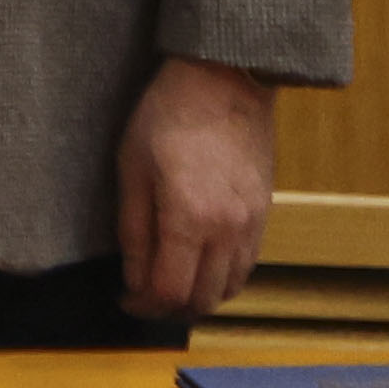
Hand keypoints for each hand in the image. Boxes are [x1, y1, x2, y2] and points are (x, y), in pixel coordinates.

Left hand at [119, 54, 275, 321]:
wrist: (225, 79)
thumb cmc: (170, 114)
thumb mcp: (133, 167)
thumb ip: (133, 229)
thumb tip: (132, 277)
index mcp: (189, 218)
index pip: (169, 292)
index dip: (142, 305)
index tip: (125, 298)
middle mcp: (227, 230)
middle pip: (201, 301)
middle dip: (167, 308)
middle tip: (143, 296)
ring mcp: (251, 225)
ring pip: (227, 290)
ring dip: (197, 297)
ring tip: (170, 283)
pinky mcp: (263, 215)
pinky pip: (245, 268)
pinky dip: (222, 279)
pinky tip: (200, 265)